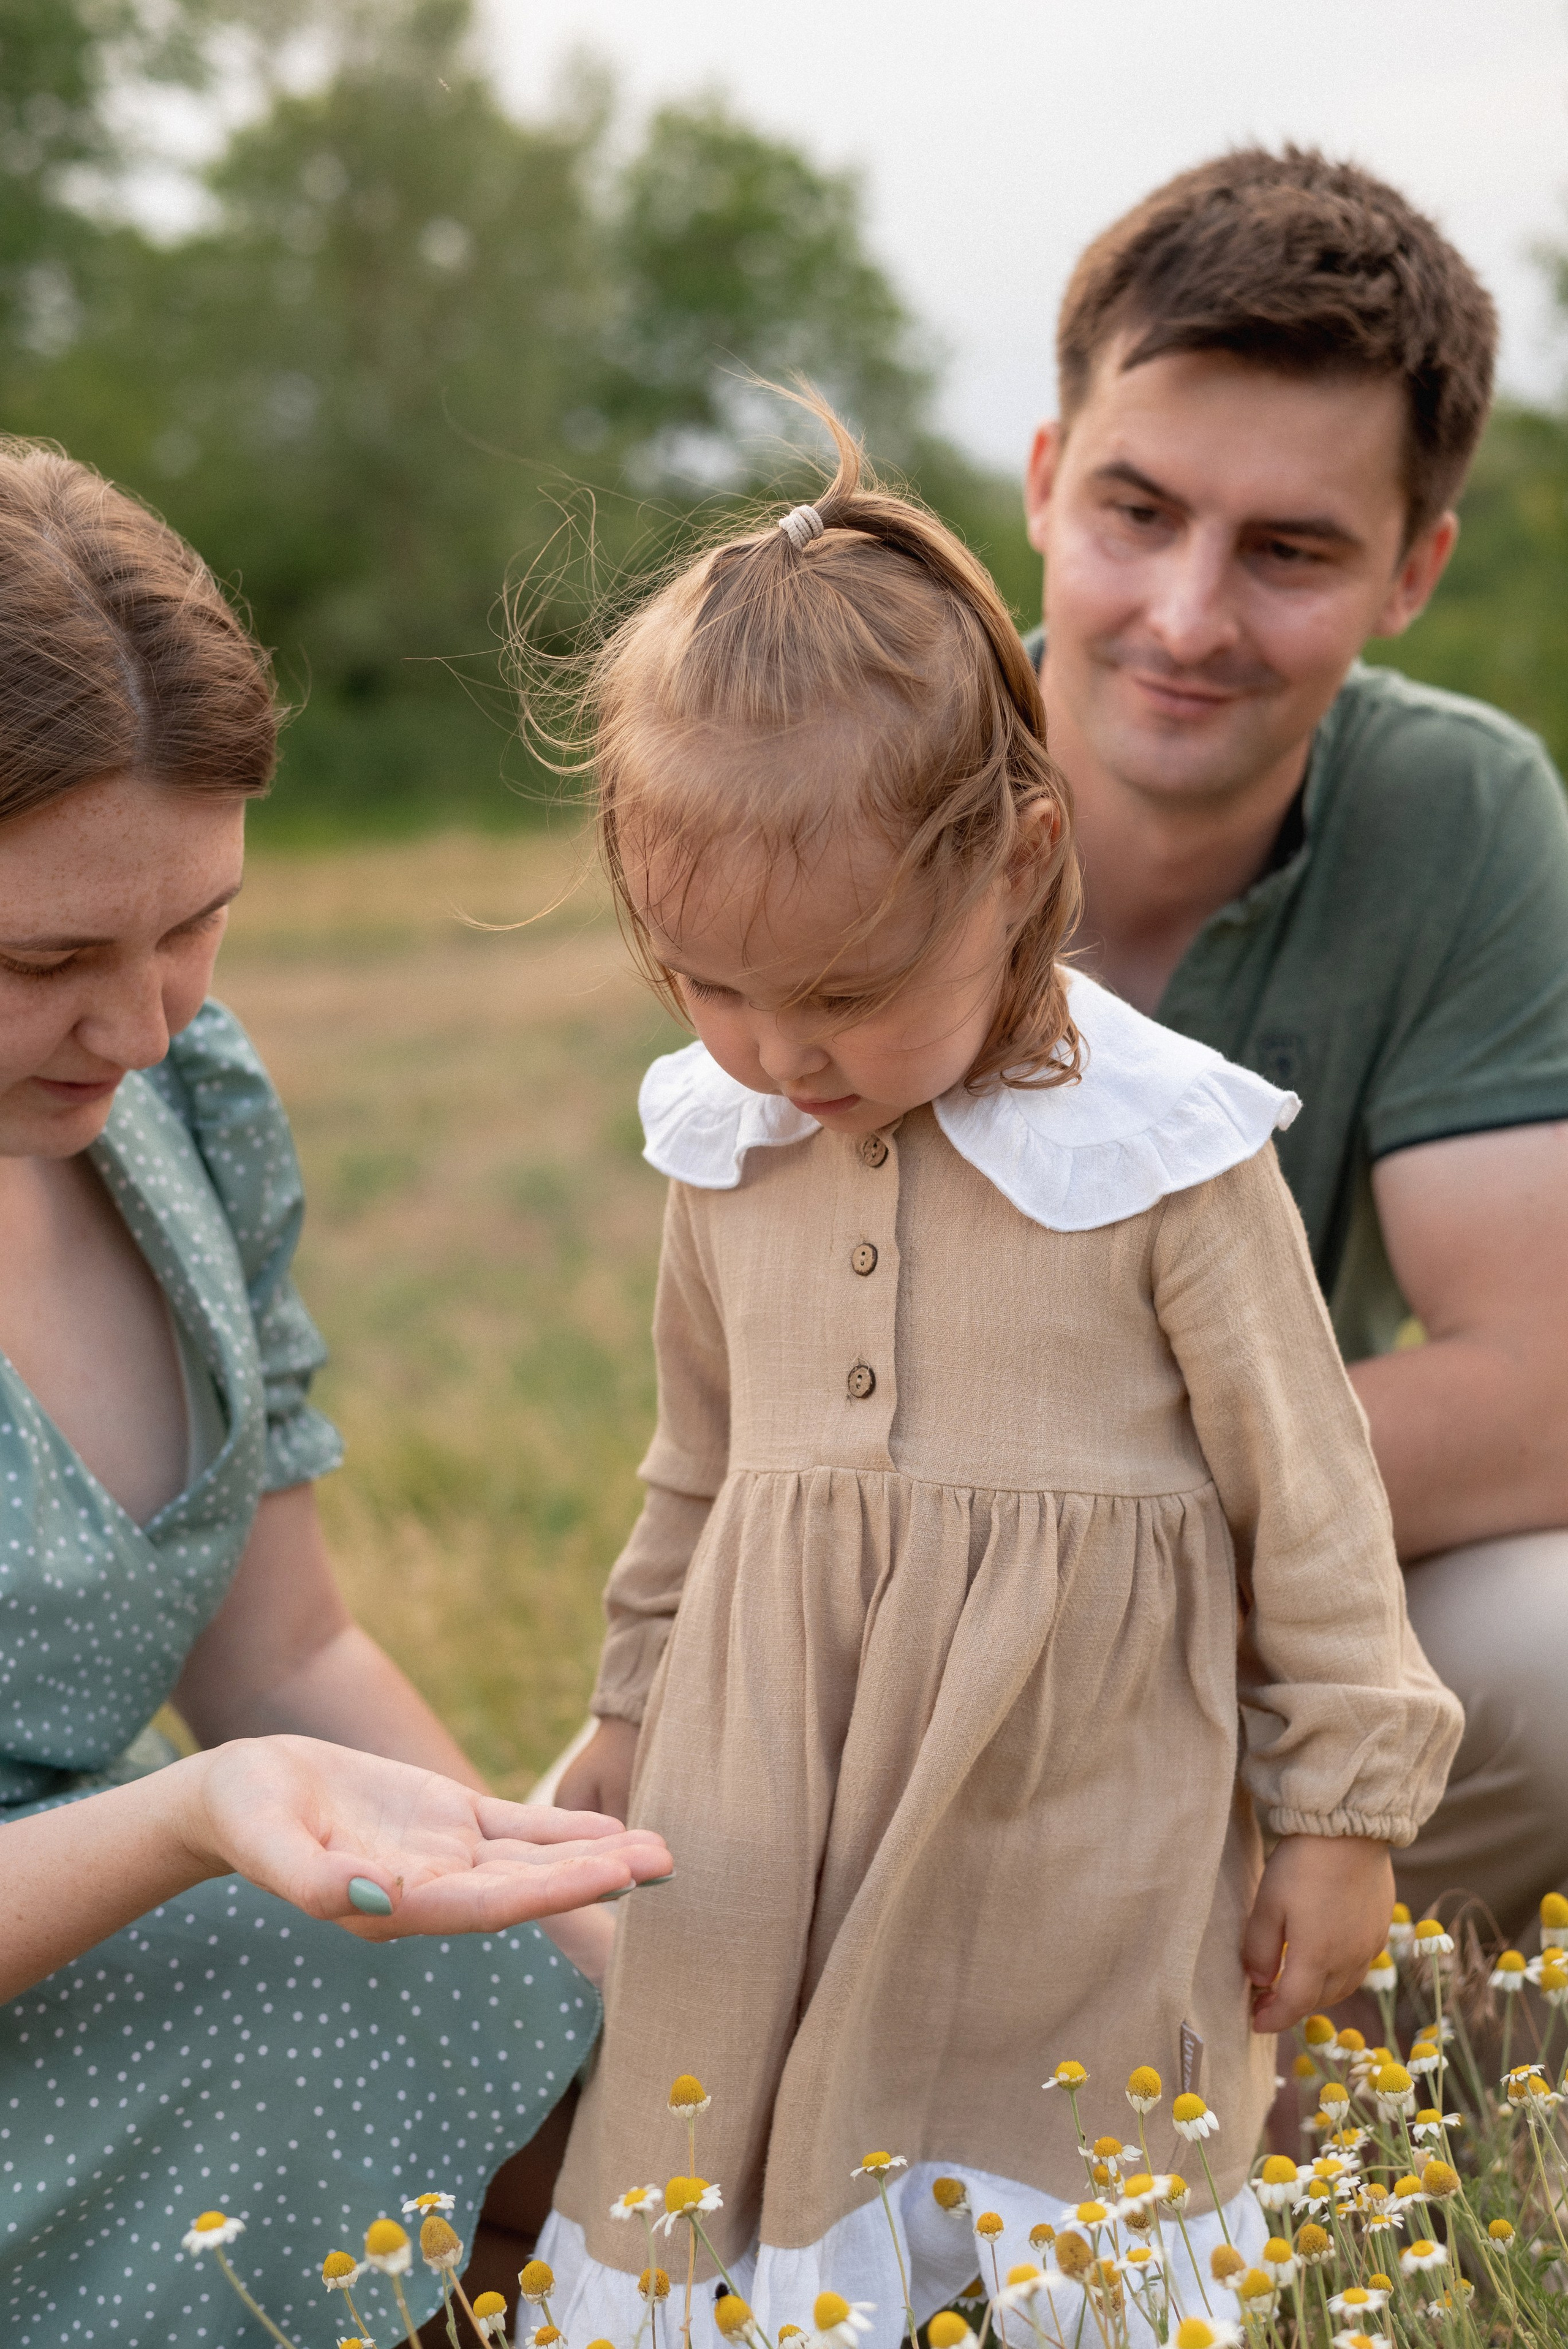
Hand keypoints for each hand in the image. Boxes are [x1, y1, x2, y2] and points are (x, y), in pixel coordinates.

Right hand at [182, 1733, 671, 1941]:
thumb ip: (311, 1878)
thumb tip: (376, 1898)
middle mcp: (432, 1890)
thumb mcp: (268, 1841)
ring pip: (533, 1860)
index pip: (489, 1905)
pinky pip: (516, 1827)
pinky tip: (613, 1831)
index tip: (612, 1876)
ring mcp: (445, 1855)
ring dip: (596, 1857)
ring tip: (662, 1853)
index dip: (553, 1891)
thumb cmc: (246, 1816)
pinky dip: (563, 1829)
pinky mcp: (448, 1819)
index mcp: (395, 1906)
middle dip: (596, 1879)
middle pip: (527, 1888)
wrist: (242, 1792)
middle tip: (666, 1865)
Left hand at [1242, 1834, 1394, 2033]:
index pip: (1295, 2005)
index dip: (1274, 2020)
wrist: (1351, 1829)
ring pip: (1343, 1987)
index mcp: (1317, 1957)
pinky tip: (1326, 1959)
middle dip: (1293, 2007)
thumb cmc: (1303, 1862)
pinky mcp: (1381, 1928)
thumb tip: (1260, 1981)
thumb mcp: (1268, 1903)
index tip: (1255, 2023)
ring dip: (1317, 1993)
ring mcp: (1370, 1944)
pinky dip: (1339, 1974)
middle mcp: (1349, 1958)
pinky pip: (1360, 1966)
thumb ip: (1260, 1948)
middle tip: (1268, 2001)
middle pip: (1320, 2000)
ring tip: (1295, 1984)